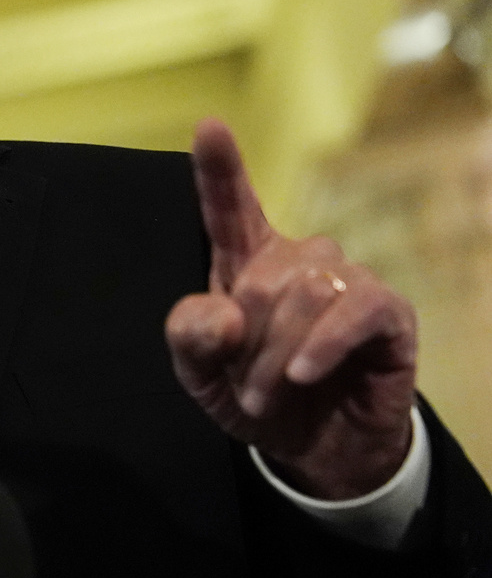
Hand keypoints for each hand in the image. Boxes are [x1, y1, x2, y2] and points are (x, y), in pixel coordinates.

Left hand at [165, 119, 417, 499]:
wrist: (315, 450)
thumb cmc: (255, 396)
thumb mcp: (200, 376)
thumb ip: (190, 339)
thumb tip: (223, 314)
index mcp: (244, 260)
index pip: (229, 206)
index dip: (219, 168)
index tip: (209, 126)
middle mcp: (298, 259)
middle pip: (260, 276)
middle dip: (244, 343)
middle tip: (243, 388)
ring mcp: (347, 281)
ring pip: (305, 294)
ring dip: (276, 355)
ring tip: (265, 396)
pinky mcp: (388, 313)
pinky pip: (356, 309)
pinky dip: (323, 344)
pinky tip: (303, 374)